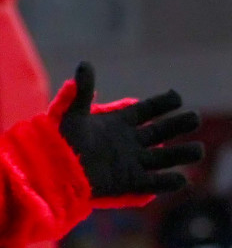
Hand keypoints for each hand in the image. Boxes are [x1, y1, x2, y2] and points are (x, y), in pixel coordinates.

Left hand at [58, 62, 202, 197]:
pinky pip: (153, 183)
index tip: (176, 98)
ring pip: (164, 157)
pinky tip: (180, 178)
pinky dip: (167, 182)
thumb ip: (82, 91)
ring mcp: (131, 162)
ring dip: (182, 153)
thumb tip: (85, 64)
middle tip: (193, 118)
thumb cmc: (59, 142)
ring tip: (197, 150)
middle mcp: (129, 142)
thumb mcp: (71, 115)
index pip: (149, 109)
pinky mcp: (128, 183)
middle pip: (162, 131)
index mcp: (119, 123)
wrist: (50, 172)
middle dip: (180, 124)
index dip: (164, 103)